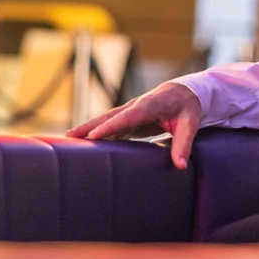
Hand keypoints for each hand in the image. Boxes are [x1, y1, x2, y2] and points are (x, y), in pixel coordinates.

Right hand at [67, 82, 203, 168]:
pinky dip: (98, 134)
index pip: (127, 117)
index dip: (110, 127)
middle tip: (69, 137)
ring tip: (68, 141)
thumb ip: (184, 144)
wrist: (184, 92)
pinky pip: (111, 127)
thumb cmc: (188, 107)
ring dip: (88, 130)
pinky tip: (86, 145)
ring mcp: (130, 113)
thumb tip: (180, 166)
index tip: (94, 136)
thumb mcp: (190, 124)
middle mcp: (135, 107)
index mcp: (150, 105)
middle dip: (89, 127)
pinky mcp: (129, 120)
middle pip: (109, 117)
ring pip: (106, 121)